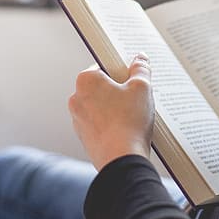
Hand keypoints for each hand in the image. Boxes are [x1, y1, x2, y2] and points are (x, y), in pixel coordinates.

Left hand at [68, 54, 154, 170]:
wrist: (121, 160)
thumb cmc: (129, 121)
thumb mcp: (142, 88)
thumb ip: (141, 69)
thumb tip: (140, 59)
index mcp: (86, 81)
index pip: (104, 66)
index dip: (121, 70)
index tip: (133, 77)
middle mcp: (76, 99)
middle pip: (102, 87)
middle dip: (119, 90)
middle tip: (138, 96)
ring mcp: (78, 120)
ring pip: (101, 107)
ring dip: (116, 109)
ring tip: (136, 116)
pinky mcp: (85, 138)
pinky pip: (101, 125)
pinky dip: (113, 125)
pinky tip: (129, 130)